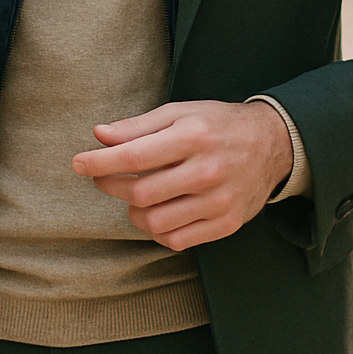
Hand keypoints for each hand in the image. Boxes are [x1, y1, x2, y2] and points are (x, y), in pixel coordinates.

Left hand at [72, 99, 292, 249]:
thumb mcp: (180, 112)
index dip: (100, 162)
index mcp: (194, 136)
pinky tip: (159, 212)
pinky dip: (158, 231)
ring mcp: (219, 201)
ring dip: (133, 211)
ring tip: (137, 195)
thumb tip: (99, 135)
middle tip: (104, 177)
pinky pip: (177, 240)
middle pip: (140, 192)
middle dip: (111, 186)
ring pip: (155, 223)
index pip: (135, 155)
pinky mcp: (227, 224)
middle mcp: (208, 170)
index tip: (78, 163)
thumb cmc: (218, 124)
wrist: (274, 144)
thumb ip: (139, 126)